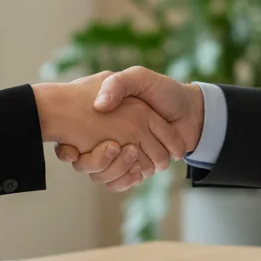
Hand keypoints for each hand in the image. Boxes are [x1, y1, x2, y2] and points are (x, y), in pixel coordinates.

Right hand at [55, 68, 204, 189]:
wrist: (191, 112)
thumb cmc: (164, 91)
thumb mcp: (138, 78)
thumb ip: (118, 84)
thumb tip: (100, 106)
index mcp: (104, 119)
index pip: (73, 140)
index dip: (69, 149)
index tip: (70, 150)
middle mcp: (109, 138)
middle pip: (87, 163)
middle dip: (93, 161)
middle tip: (109, 147)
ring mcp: (123, 155)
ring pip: (103, 175)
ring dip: (112, 170)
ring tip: (126, 153)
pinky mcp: (136, 168)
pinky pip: (121, 183)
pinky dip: (126, 179)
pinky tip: (136, 169)